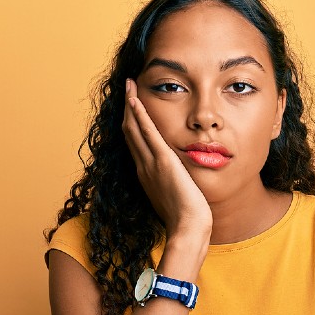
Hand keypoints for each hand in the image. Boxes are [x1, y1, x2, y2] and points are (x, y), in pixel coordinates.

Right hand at [122, 79, 211, 241]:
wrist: (188, 229)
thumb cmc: (186, 220)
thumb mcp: (176, 199)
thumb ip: (174, 186)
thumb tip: (180, 183)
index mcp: (147, 176)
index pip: (135, 145)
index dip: (131, 124)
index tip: (131, 109)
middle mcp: (144, 168)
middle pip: (130, 132)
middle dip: (128, 109)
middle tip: (126, 89)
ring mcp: (151, 164)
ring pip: (134, 129)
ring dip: (131, 105)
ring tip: (129, 86)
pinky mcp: (163, 161)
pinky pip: (147, 133)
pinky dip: (140, 115)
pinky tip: (136, 100)